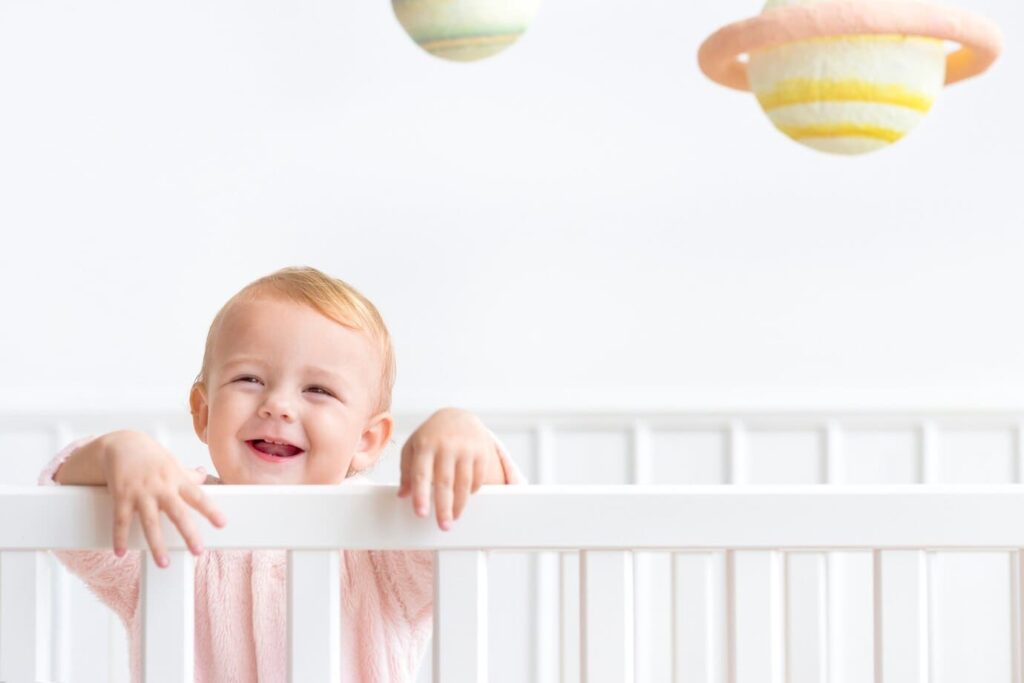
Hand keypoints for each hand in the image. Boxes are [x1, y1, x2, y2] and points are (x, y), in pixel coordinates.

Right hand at [101, 431, 226, 566]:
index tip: (222, 524)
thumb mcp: (173, 463)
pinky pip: (121, 520)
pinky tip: (120, 552)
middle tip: (198, 551)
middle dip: (188, 533)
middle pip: (177, 512)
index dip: (211, 510)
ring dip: (156, 544)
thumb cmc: (151, 457)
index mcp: (176, 480)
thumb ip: (188, 475)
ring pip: (150, 522)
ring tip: (163, 563)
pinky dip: (119, 537)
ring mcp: (141, 492)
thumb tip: (205, 475)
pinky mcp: (121, 496)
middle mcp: (161, 487)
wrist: (121, 444)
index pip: (198, 496)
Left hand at [397, 408, 502, 530]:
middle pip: (445, 482)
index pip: (421, 474)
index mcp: (425, 445)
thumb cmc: (431, 436)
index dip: (421, 495)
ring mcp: (466, 448)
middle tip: (443, 526)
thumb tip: (402, 495)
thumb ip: (407, 470)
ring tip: (453, 518)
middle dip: (444, 507)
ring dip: (459, 504)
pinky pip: (477, 478)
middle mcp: (446, 446)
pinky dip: (472, 491)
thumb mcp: (414, 447)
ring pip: (463, 483)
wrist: (459, 416)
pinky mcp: (481, 452)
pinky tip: (465, 499)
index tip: (421, 514)